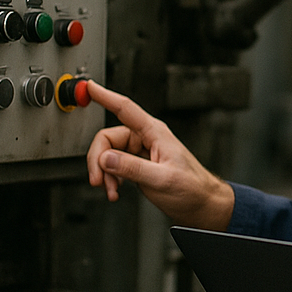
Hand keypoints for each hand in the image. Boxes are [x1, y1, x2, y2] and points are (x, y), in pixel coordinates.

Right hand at [85, 80, 234, 229]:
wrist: (201, 204)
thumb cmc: (192, 188)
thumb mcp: (162, 179)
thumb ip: (133, 168)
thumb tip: (106, 158)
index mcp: (154, 133)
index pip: (125, 108)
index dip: (105, 96)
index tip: (89, 87)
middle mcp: (146, 138)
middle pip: (107, 138)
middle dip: (98, 160)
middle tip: (98, 180)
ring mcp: (140, 152)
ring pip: (108, 154)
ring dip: (104, 173)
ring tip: (111, 191)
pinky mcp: (138, 165)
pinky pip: (114, 166)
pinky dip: (110, 179)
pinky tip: (116, 191)